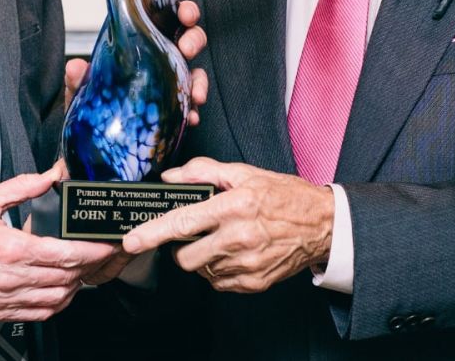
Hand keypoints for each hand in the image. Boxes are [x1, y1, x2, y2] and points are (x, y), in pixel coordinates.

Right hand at [0, 161, 117, 319]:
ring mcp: (3, 299)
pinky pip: (36, 315)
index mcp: (10, 249)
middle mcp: (10, 278)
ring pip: (54, 300)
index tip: (106, 246)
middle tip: (98, 255)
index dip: (92, 251)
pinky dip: (54, 305)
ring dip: (74, 287)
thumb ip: (22, 187)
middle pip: (65, 278)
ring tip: (81, 272)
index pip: (65, 254)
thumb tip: (50, 175)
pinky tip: (58, 293)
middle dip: (88, 267)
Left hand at [64, 0, 209, 126]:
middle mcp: (159, 61)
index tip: (186, 15)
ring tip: (196, 93)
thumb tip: (75, 66)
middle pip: (188, 40)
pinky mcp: (175, 110)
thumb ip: (77, 80)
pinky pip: (191, 106)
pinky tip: (191, 117)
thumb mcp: (82, 92)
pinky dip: (195, 111)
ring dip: (201, 80)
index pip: (165, 19)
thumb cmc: (93, 109)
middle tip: (187, 48)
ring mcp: (170, 85)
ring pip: (196, 73)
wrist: (97, 145)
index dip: (182, 12)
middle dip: (194, 39)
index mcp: (141, 46)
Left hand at [120, 158, 334, 293]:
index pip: (183, 222)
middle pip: (185, 256)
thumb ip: (204, 172)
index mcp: (234, 206)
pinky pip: (218, 282)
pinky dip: (219, 270)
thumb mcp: (245, 173)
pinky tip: (235, 253)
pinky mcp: (254, 282)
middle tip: (197, 232)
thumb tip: (171, 178)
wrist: (323, 224)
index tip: (131, 241)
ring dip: (202, 257)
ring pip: (201, 270)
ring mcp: (247, 263)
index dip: (152, 233)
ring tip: (223, 238)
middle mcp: (239, 237)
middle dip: (181, 247)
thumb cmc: (284, 195)